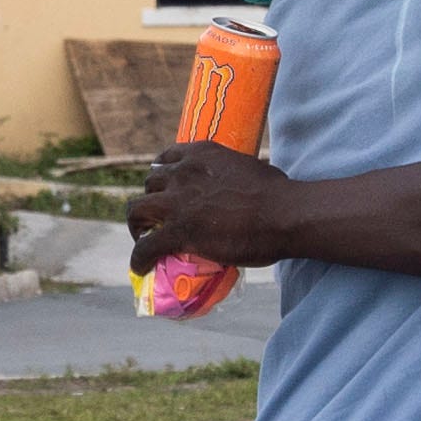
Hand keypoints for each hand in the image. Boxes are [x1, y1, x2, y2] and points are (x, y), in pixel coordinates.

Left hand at [131, 139, 299, 272]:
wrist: (283, 214)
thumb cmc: (277, 193)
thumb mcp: (247, 168)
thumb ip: (232, 173)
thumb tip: (239, 185)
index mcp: (201, 153)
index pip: (166, 158)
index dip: (162, 175)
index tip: (165, 188)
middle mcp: (183, 172)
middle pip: (149, 184)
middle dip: (151, 200)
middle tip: (158, 217)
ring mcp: (177, 201)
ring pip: (137, 211)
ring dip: (137, 226)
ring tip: (143, 239)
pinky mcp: (178, 231)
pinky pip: (145, 246)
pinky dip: (139, 258)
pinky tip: (141, 267)